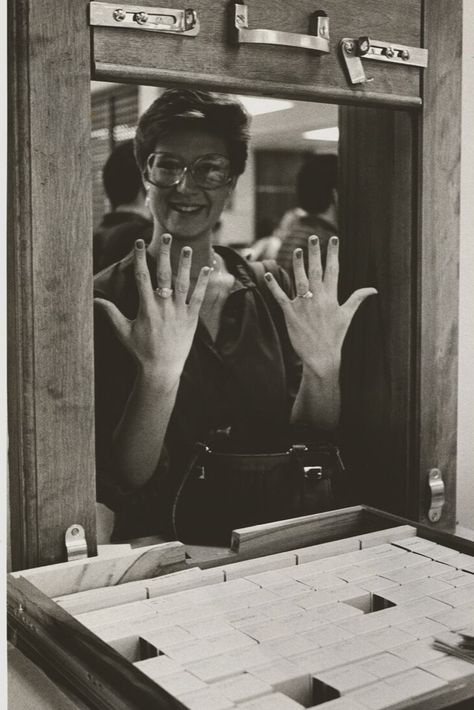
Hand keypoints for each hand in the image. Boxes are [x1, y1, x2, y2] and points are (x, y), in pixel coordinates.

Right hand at [94, 235, 210, 378]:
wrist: (162, 369)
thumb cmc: (140, 351)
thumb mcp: (123, 331)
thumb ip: (110, 313)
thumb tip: (94, 300)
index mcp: (146, 307)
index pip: (142, 276)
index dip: (140, 257)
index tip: (139, 242)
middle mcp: (164, 306)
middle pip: (164, 274)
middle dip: (164, 253)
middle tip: (166, 236)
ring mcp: (179, 311)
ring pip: (183, 282)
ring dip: (185, 264)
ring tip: (186, 247)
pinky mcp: (192, 318)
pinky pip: (198, 297)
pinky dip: (203, 282)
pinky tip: (207, 268)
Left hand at [264, 235, 376, 376]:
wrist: (321, 357)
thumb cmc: (335, 337)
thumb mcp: (347, 316)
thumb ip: (357, 299)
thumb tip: (373, 289)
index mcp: (331, 297)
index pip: (333, 270)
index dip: (333, 253)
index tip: (333, 239)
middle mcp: (317, 298)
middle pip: (316, 270)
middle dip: (315, 252)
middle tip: (313, 237)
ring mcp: (303, 305)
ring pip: (299, 279)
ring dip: (297, 264)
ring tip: (297, 250)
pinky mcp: (290, 313)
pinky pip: (280, 296)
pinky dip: (274, 286)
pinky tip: (269, 274)